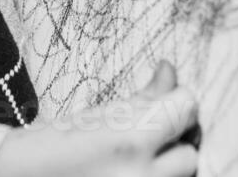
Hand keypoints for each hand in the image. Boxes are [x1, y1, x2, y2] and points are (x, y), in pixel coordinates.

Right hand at [0, 62, 199, 176]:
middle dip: (172, 145)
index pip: (187, 109)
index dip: (178, 101)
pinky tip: (131, 172)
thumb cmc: (49, 147)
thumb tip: (170, 71)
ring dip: (165, 170)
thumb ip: (145, 97)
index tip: (166, 103)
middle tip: (147, 139)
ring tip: (134, 161)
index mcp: (130, 141)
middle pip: (189, 156)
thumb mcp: (97, 116)